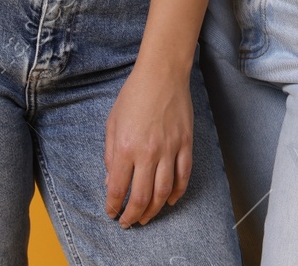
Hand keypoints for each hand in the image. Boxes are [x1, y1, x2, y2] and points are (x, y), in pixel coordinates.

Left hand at [105, 62, 193, 227]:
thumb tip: (112, 182)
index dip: (113, 206)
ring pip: (163, 192)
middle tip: (128, 222)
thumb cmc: (134, 95)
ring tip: (147, 217)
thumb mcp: (112, 124)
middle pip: (141, 197)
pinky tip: (169, 201)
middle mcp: (148, 152)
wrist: (162, 74)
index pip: (118, 188)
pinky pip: (183, 176)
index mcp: (126, 147)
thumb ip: (111, 155)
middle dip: (133, 215)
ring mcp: (170, 149)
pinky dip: (177, 193)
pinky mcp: (186, 144)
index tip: (112, 213)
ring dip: (154, 210)